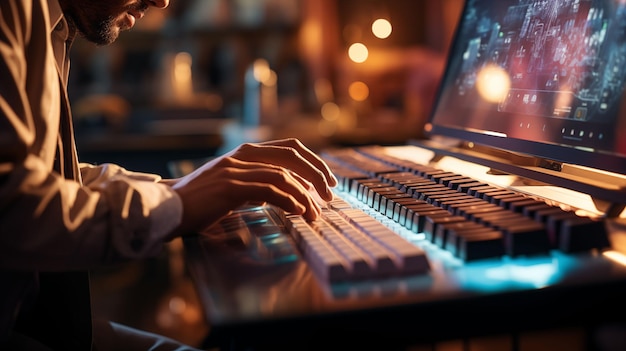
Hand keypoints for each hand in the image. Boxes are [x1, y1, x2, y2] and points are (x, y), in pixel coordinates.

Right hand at [166, 138, 337, 236]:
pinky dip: (288, 200)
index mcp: (244, 153)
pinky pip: (268, 190)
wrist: (166, 207)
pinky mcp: (229, 186)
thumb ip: (254, 184)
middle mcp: (242, 156)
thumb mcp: (231, 186)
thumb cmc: (199, 202)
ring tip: (316, 213)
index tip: (327, 181)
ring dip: (304, 195)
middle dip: (316, 175)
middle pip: (291, 156)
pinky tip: (299, 211)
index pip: (289, 148)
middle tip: (329, 196)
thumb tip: (282, 193)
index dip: (313, 162)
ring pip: (282, 175)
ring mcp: (235, 169)